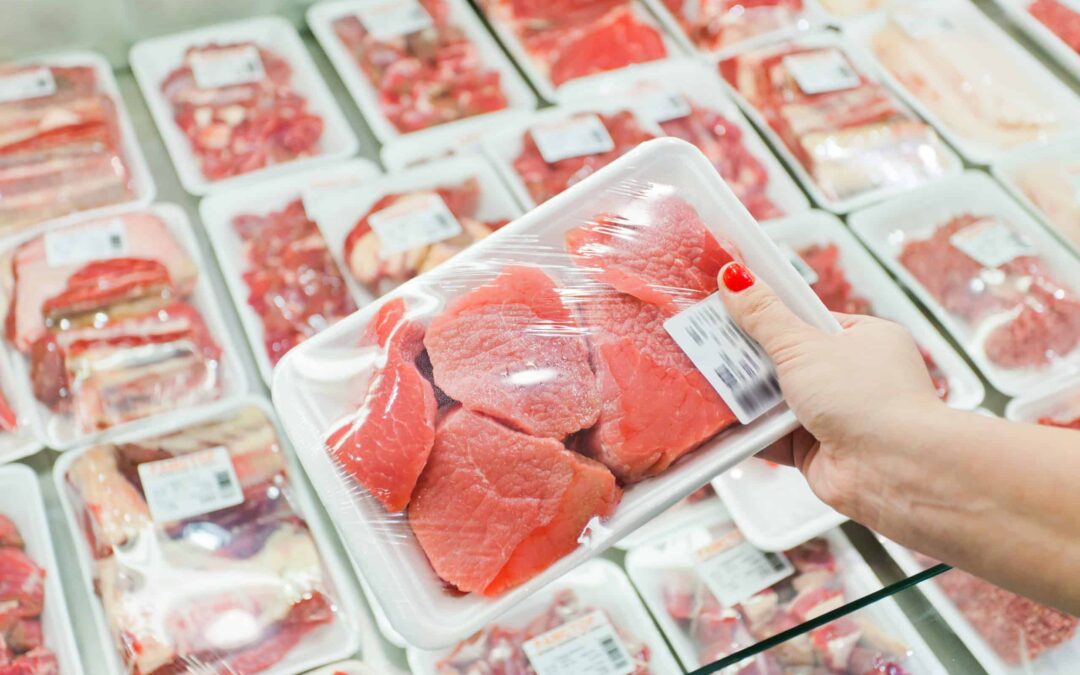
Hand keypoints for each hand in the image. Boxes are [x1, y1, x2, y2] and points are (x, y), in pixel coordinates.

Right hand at [718, 262, 945, 522]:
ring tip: (704, 380)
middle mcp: (852, 378)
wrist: (894, 469)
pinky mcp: (815, 451)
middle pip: (786, 360)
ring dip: (746, 396)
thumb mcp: (805, 346)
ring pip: (775, 400)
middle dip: (749, 359)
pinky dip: (748, 433)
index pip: (807, 320)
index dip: (768, 315)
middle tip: (706, 344)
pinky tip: (717, 422)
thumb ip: (764, 316)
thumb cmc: (866, 397)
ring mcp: (834, 416)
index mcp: (864, 340)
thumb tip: (734, 278)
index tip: (729, 308)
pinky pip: (771, 436)